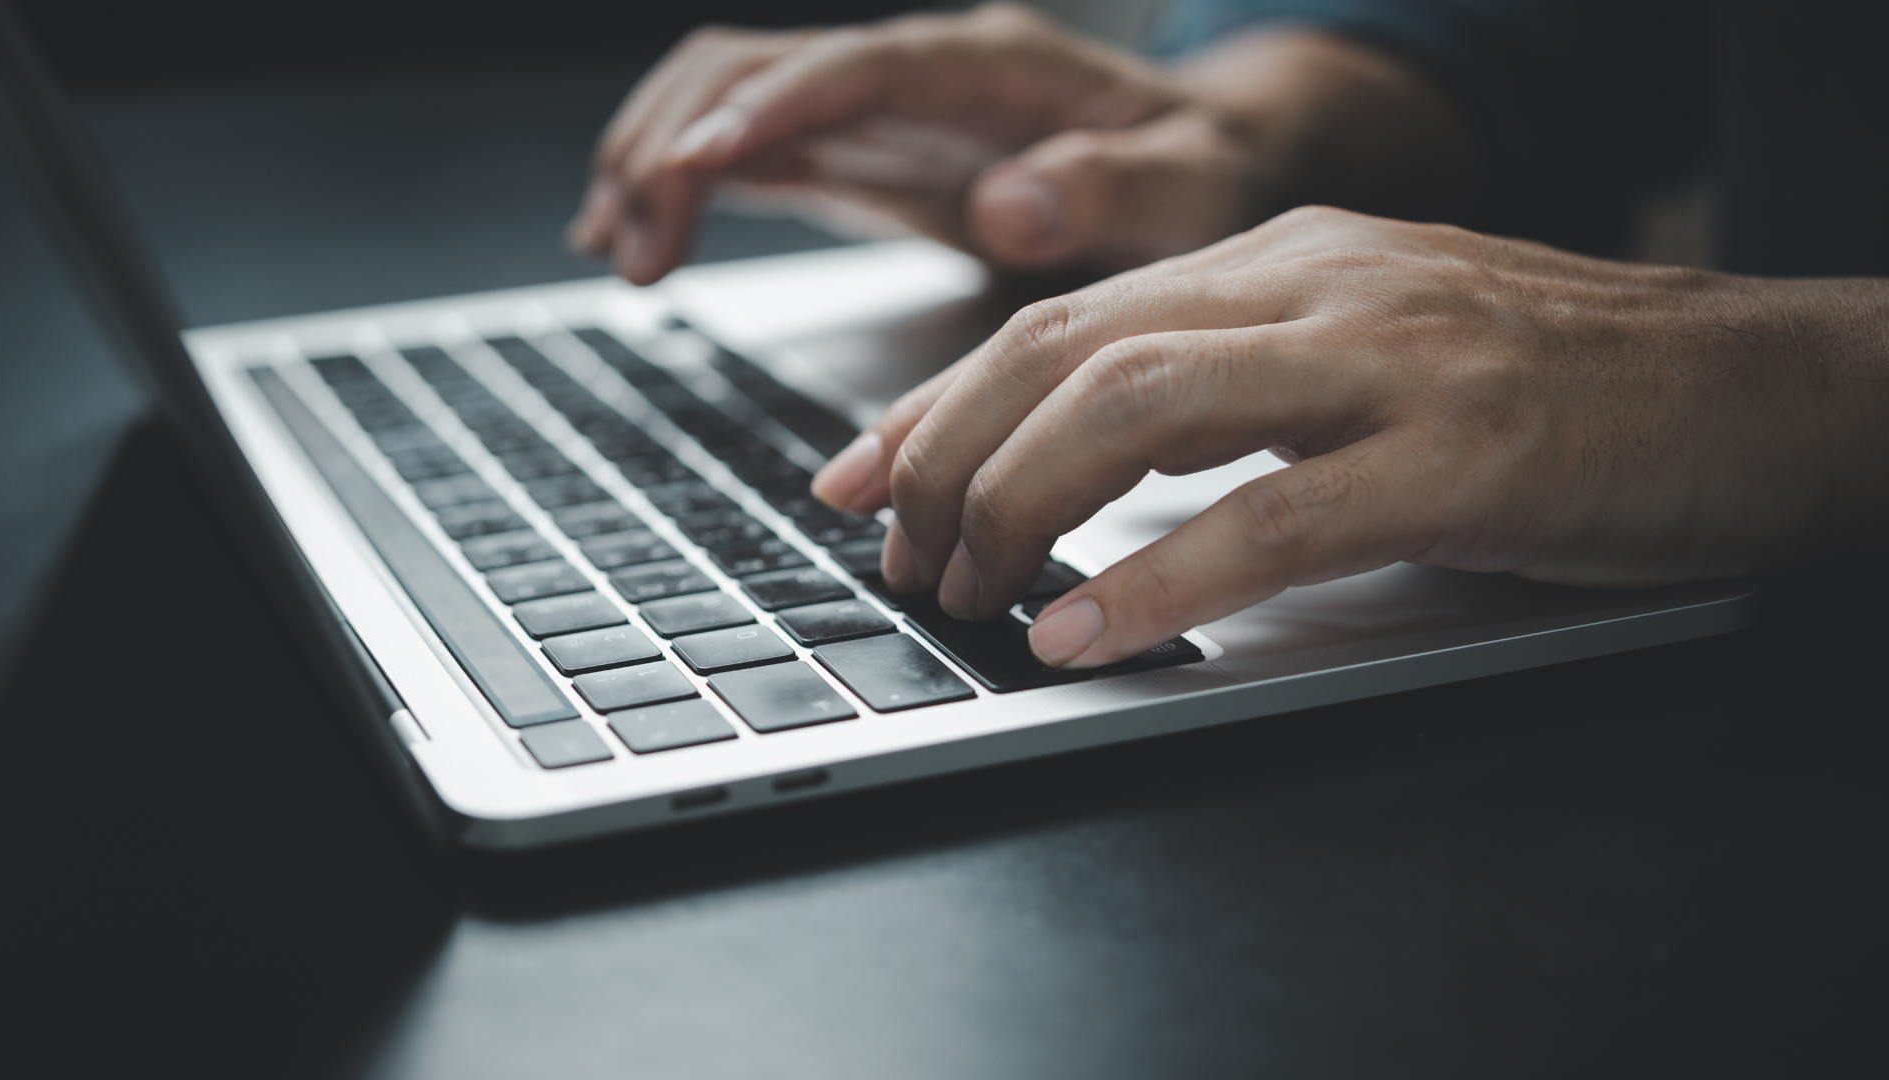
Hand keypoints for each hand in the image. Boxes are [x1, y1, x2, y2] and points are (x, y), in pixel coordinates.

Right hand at [567, 3, 1270, 282]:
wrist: (1200, 154)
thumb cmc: (1199, 168)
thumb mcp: (1190, 186)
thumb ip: (1110, 188)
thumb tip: (1011, 202)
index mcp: (989, 66)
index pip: (857, 67)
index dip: (773, 107)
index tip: (699, 164)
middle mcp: (915, 72)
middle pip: (757, 67)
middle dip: (676, 142)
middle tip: (634, 248)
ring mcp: (876, 109)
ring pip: (729, 97)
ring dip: (654, 159)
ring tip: (619, 252)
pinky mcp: (857, 153)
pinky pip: (747, 147)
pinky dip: (679, 185)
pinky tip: (634, 236)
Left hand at [810, 207, 1888, 667]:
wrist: (1768, 388)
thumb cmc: (1565, 389)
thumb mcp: (1372, 355)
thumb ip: (1238, 387)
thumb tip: (1090, 466)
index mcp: (1287, 258)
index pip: (1064, 316)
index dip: (939, 400)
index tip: (856, 474)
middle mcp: (1320, 285)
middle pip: (1068, 350)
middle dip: (948, 457)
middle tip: (898, 555)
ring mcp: (1391, 361)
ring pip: (1140, 408)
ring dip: (1022, 508)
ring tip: (971, 594)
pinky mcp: (1462, 456)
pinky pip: (1272, 517)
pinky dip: (1157, 581)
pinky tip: (1087, 633)